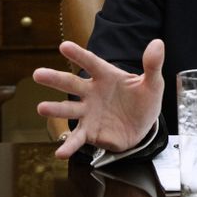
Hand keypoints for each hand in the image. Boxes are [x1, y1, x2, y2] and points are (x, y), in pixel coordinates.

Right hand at [34, 40, 164, 157]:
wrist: (144, 126)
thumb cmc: (144, 100)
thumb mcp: (153, 83)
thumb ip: (152, 65)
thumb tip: (158, 43)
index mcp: (106, 76)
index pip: (91, 62)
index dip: (78, 55)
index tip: (64, 46)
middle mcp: (92, 92)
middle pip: (71, 84)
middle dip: (54, 79)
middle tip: (38, 74)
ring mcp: (88, 112)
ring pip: (69, 109)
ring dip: (55, 109)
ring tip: (41, 108)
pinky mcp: (90, 132)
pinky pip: (77, 139)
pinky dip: (69, 146)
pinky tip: (59, 152)